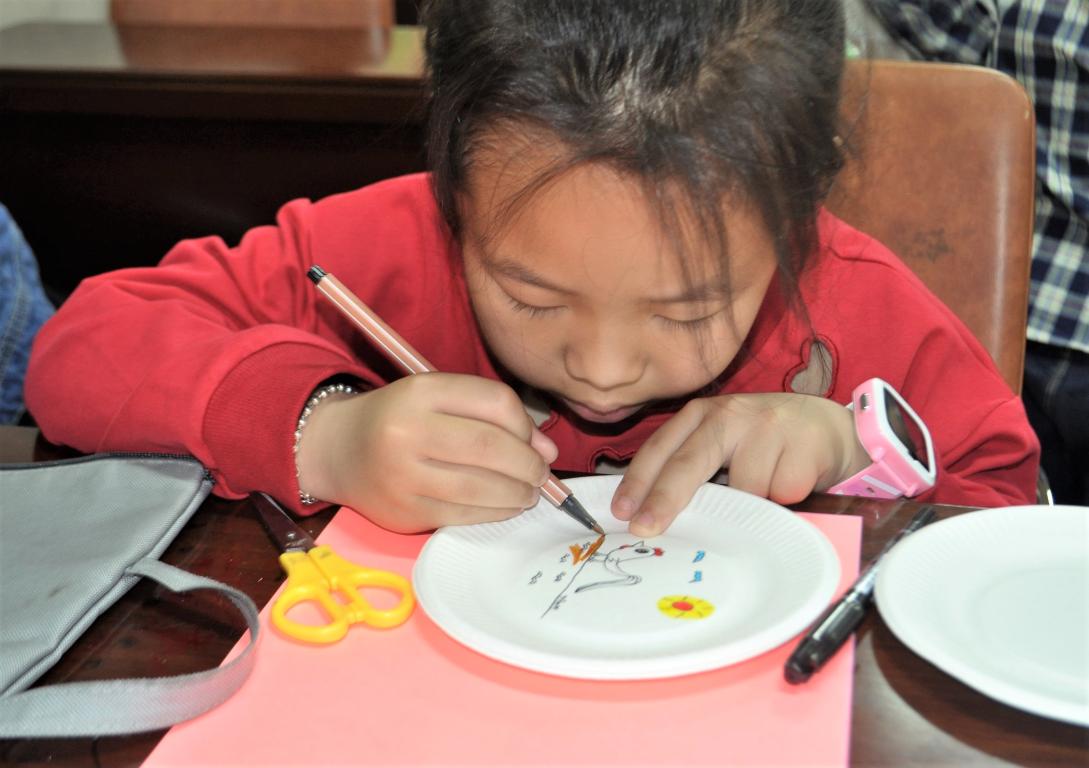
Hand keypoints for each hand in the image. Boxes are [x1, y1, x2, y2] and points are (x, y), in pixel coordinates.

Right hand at [295, 373, 557, 532]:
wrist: (337, 451)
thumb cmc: (400, 419)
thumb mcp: (438, 398)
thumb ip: (492, 414)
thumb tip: (547, 451)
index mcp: (421, 390)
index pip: (495, 402)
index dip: (526, 425)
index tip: (535, 440)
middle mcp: (408, 430)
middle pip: (490, 447)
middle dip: (528, 464)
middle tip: (541, 472)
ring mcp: (403, 474)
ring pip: (480, 486)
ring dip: (518, 493)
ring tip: (529, 492)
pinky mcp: (404, 511)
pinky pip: (464, 515)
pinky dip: (496, 511)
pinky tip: (506, 505)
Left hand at [611, 393, 868, 535]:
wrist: (833, 429)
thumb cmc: (767, 442)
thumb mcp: (725, 441)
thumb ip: (693, 464)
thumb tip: (651, 513)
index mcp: (703, 413)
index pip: (661, 447)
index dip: (638, 480)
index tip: (622, 512)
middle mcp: (730, 414)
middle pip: (689, 462)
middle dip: (664, 499)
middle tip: (645, 529)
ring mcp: (768, 427)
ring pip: (743, 489)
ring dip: (749, 505)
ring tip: (766, 488)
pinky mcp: (804, 446)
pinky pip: (781, 494)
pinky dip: (784, 500)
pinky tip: (793, 482)